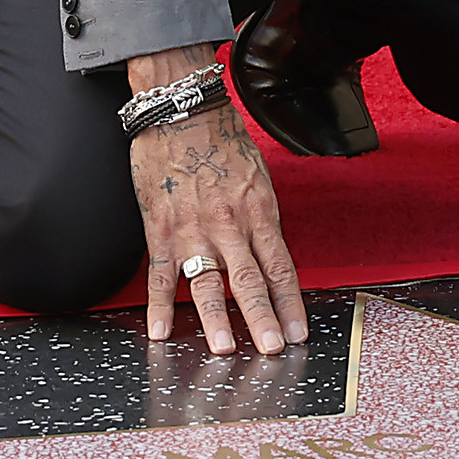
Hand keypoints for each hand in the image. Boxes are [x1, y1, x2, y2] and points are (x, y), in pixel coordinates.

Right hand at [128, 44, 308, 355]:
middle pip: (249, 279)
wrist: (180, 108)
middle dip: (262, 318)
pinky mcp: (160, 227)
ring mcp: (193, 227)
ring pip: (207, 281)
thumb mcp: (256, 176)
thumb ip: (261, 219)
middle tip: (271, 350)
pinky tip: (160, 331)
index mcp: (258, 210)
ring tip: (223, 349)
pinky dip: (160, 304)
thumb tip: (269, 257)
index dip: (290, 302)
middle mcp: (229, 223)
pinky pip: (161, 273)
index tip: (297, 333)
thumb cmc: (220, 140)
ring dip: (215, 318)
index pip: (280, 265)